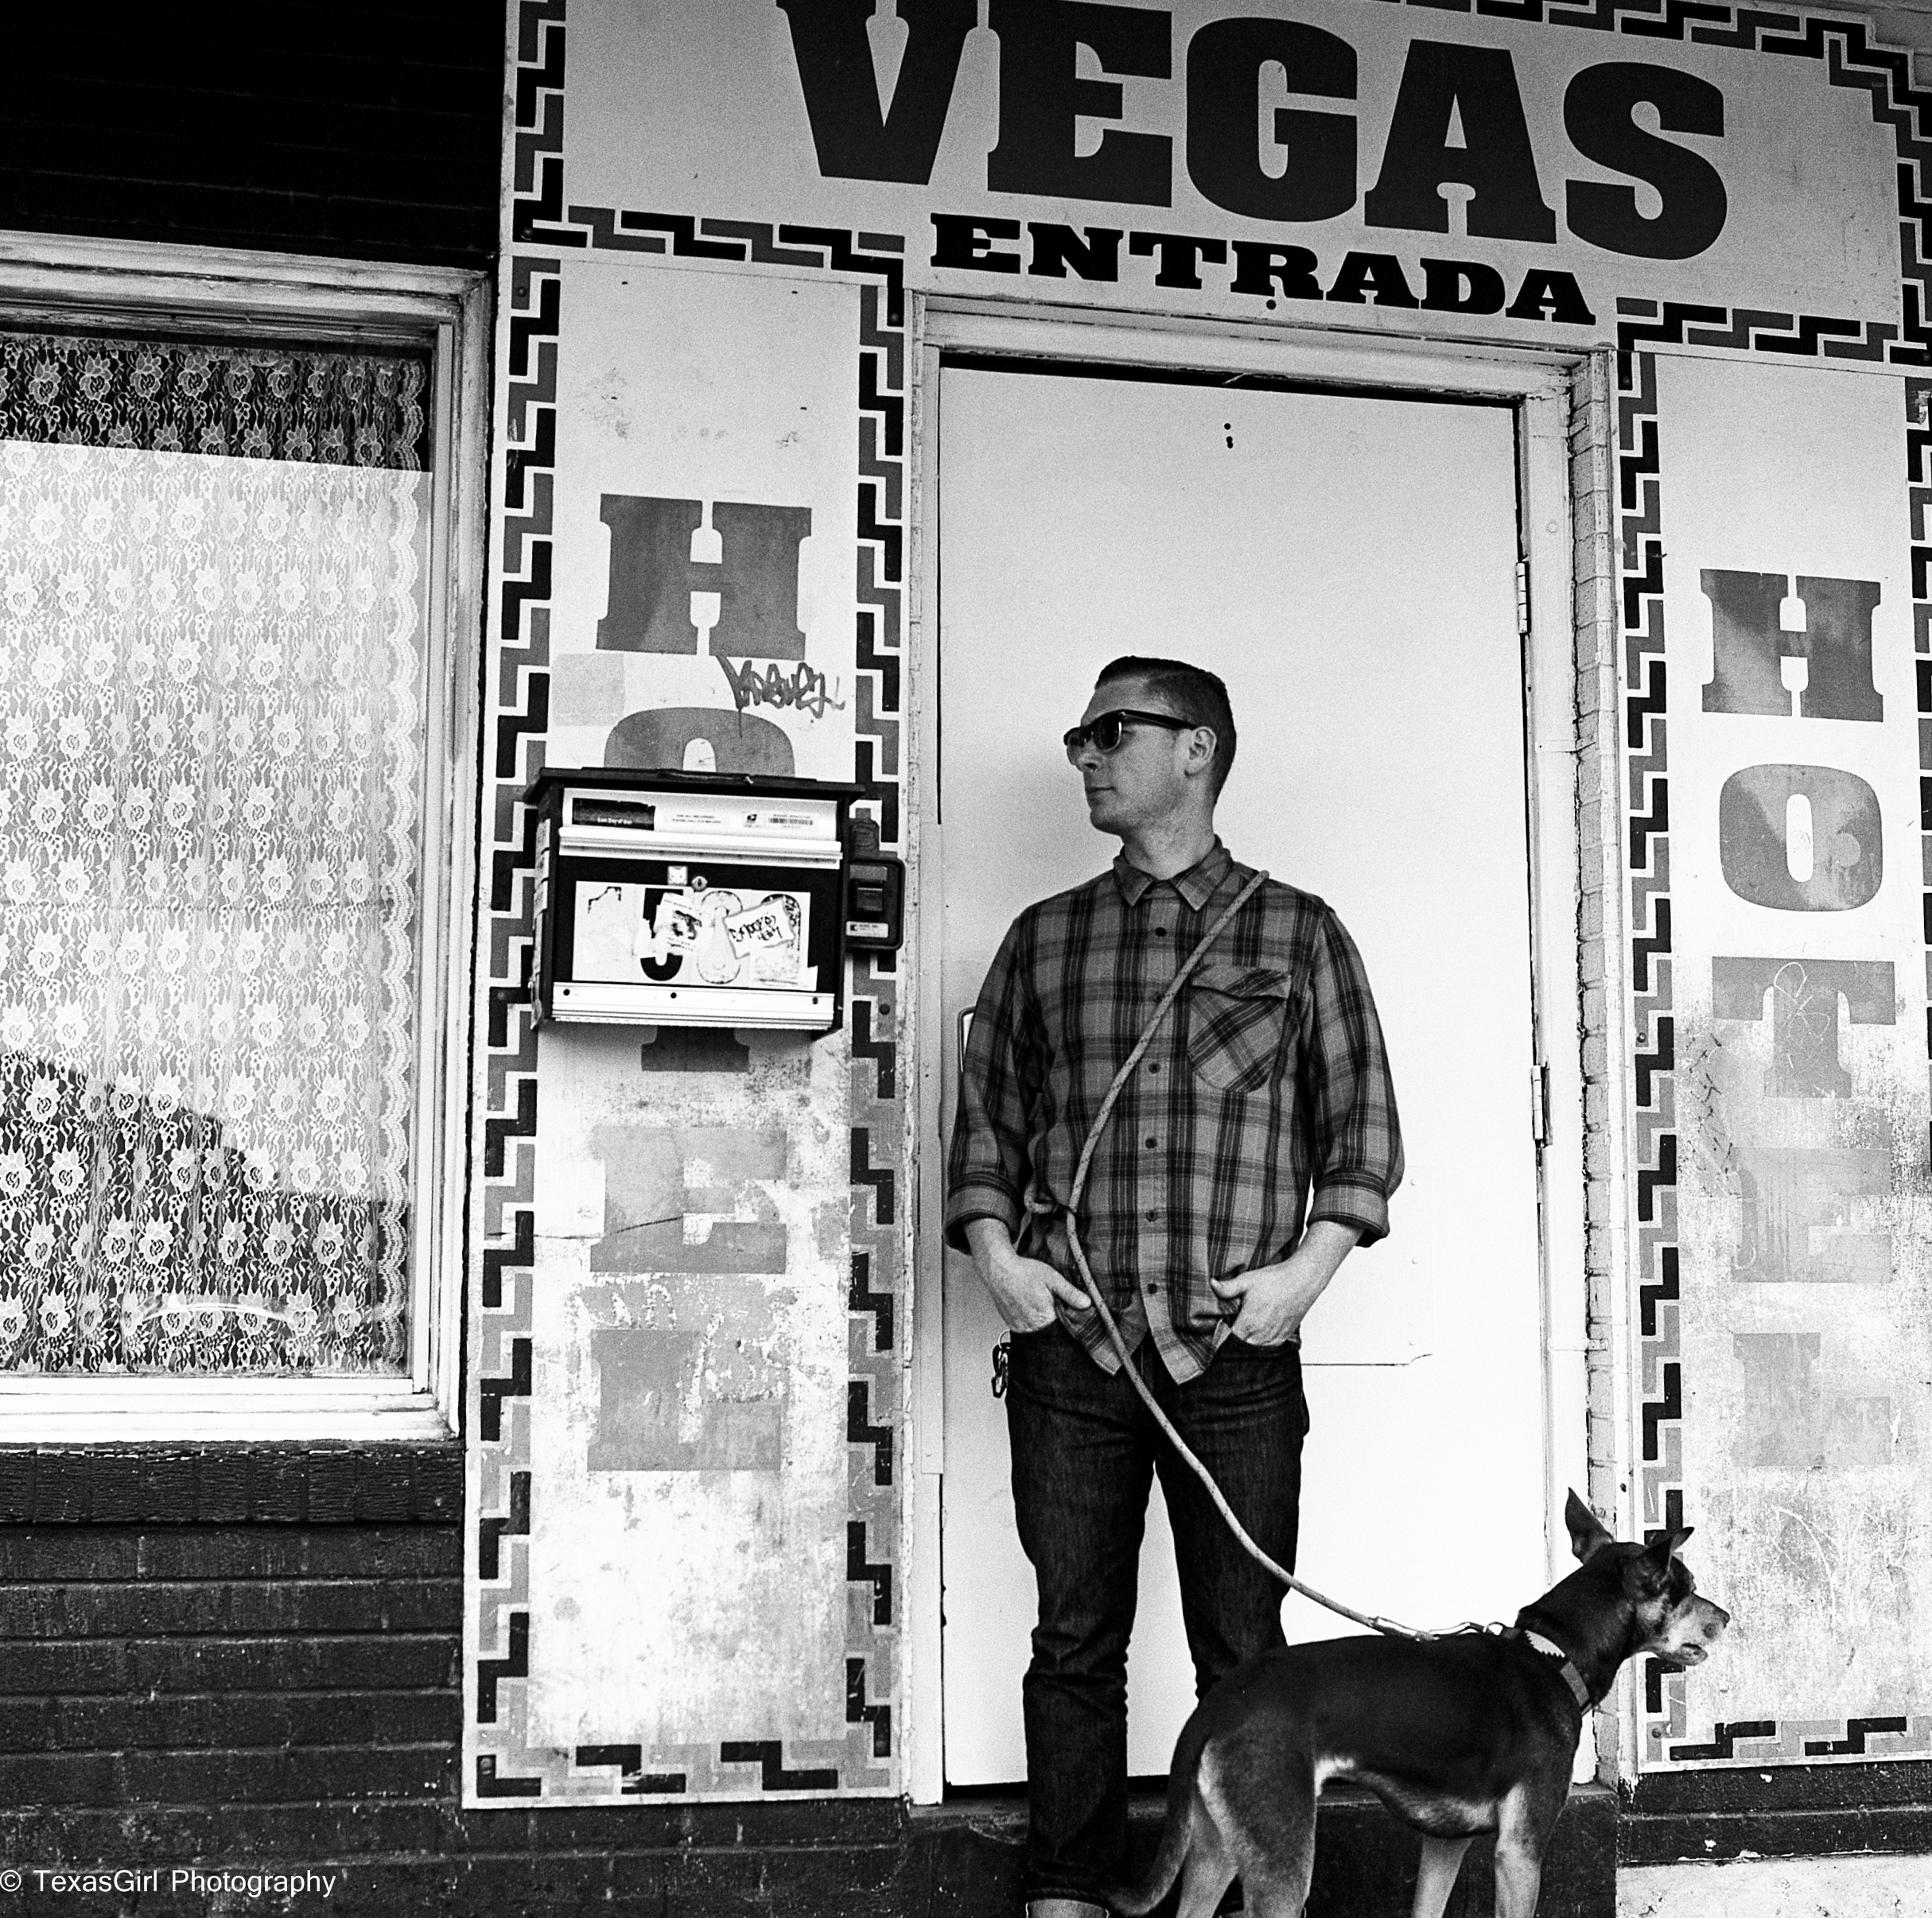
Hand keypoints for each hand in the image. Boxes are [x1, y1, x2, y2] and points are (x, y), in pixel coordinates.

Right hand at [965, 1219, 1094, 1332]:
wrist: (998, 1269)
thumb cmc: (1024, 1272)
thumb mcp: (1052, 1278)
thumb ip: (1070, 1293)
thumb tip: (1087, 1304)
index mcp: (1045, 1317)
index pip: (1065, 1327)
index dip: (1068, 1318)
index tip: (1066, 1308)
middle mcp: (1032, 1326)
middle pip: (1052, 1331)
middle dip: (1055, 1320)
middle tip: (1050, 1302)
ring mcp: (1020, 1327)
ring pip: (1038, 1330)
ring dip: (1042, 1321)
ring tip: (1038, 1303)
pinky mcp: (1012, 1325)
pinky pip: (1026, 1328)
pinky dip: (1030, 1321)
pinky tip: (1029, 1306)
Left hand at [1210, 1221, 1360, 1345]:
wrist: (1303, 1280)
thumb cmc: (1276, 1280)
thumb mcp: (1247, 1280)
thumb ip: (1227, 1288)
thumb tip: (1211, 1285)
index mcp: (1249, 1324)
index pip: (1227, 1340)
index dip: (1222, 1333)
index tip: (1221, 1324)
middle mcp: (1261, 1336)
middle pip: (1240, 1347)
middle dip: (1234, 1339)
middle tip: (1233, 1323)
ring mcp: (1274, 1338)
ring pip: (1254, 1349)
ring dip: (1248, 1341)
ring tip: (1248, 1325)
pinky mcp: (1284, 1337)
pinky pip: (1268, 1347)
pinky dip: (1261, 1341)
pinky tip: (1259, 1329)